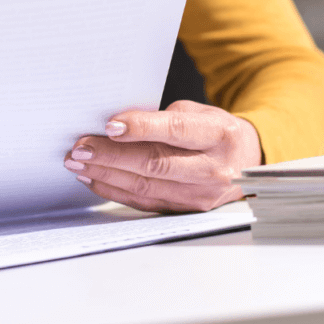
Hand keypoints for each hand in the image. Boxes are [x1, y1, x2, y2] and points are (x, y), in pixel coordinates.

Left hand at [64, 100, 261, 212]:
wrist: (245, 163)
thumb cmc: (215, 132)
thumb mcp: (199, 113)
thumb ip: (163, 118)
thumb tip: (115, 126)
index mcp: (219, 135)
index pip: (177, 131)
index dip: (141, 128)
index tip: (110, 125)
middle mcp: (213, 168)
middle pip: (155, 163)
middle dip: (111, 156)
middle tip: (80, 148)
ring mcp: (200, 195)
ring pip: (145, 186)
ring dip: (106, 174)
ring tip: (78, 162)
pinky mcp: (185, 210)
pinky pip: (143, 201)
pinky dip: (115, 189)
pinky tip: (94, 178)